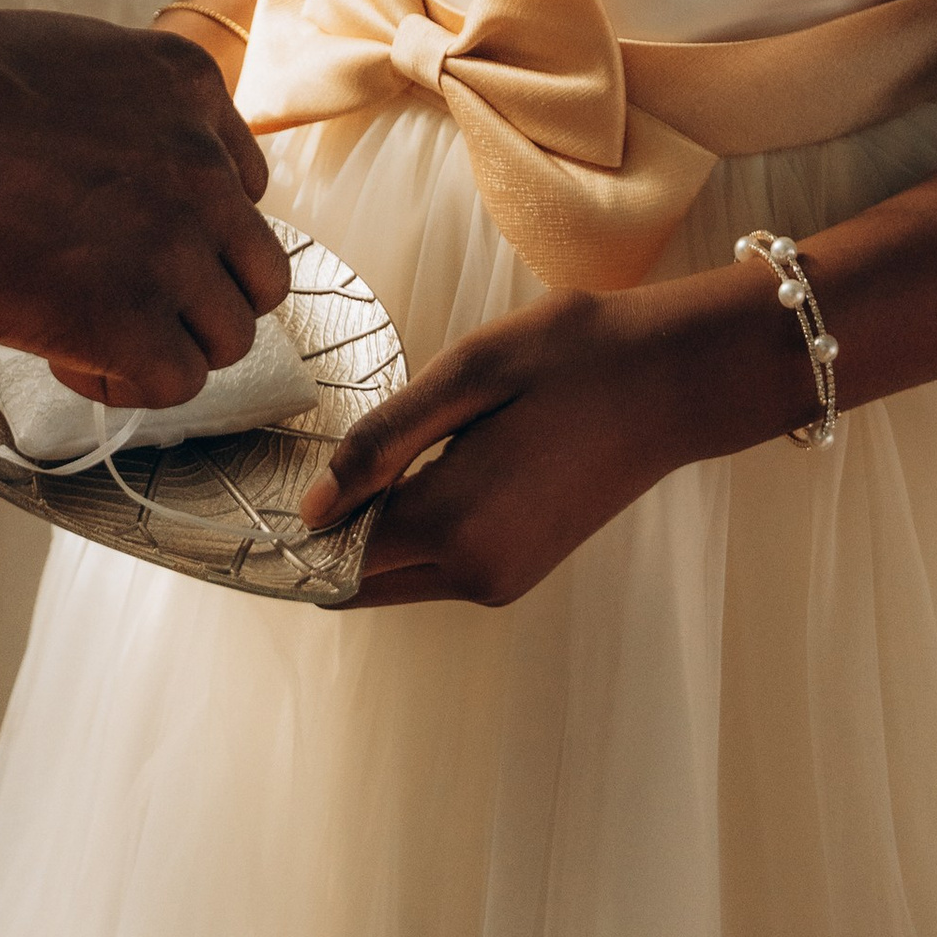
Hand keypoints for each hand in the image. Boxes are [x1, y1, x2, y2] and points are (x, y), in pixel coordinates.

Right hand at [0, 10, 292, 410]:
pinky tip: (67, 354)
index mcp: (188, 87)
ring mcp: (174, 247)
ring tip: (93, 333)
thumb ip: (124, 107)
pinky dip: (125, 383)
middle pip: (257, 269)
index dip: (197, 227)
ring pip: (228, 335)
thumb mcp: (70, 55)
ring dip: (169, 344)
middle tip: (134, 301)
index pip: (246, 184)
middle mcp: (201, 167)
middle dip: (201, 295)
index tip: (145, 240)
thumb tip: (114, 152)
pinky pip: (174, 380)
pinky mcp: (131, 321)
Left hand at [297, 284, 719, 607]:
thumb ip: (383, 440)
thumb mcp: (469, 372)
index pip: (336, 554)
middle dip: (327, 535)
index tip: (261, 477)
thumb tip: (309, 506)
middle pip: (360, 579)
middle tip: (307, 459)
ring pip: (398, 575)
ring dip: (373, 528)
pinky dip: (413, 528)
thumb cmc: (575, 356)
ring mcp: (503, 580)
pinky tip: (421, 464)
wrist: (674, 380)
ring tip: (374, 449)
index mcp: (456, 524)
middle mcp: (476, 574)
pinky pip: (439, 566)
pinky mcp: (521, 572)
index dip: (294, 523)